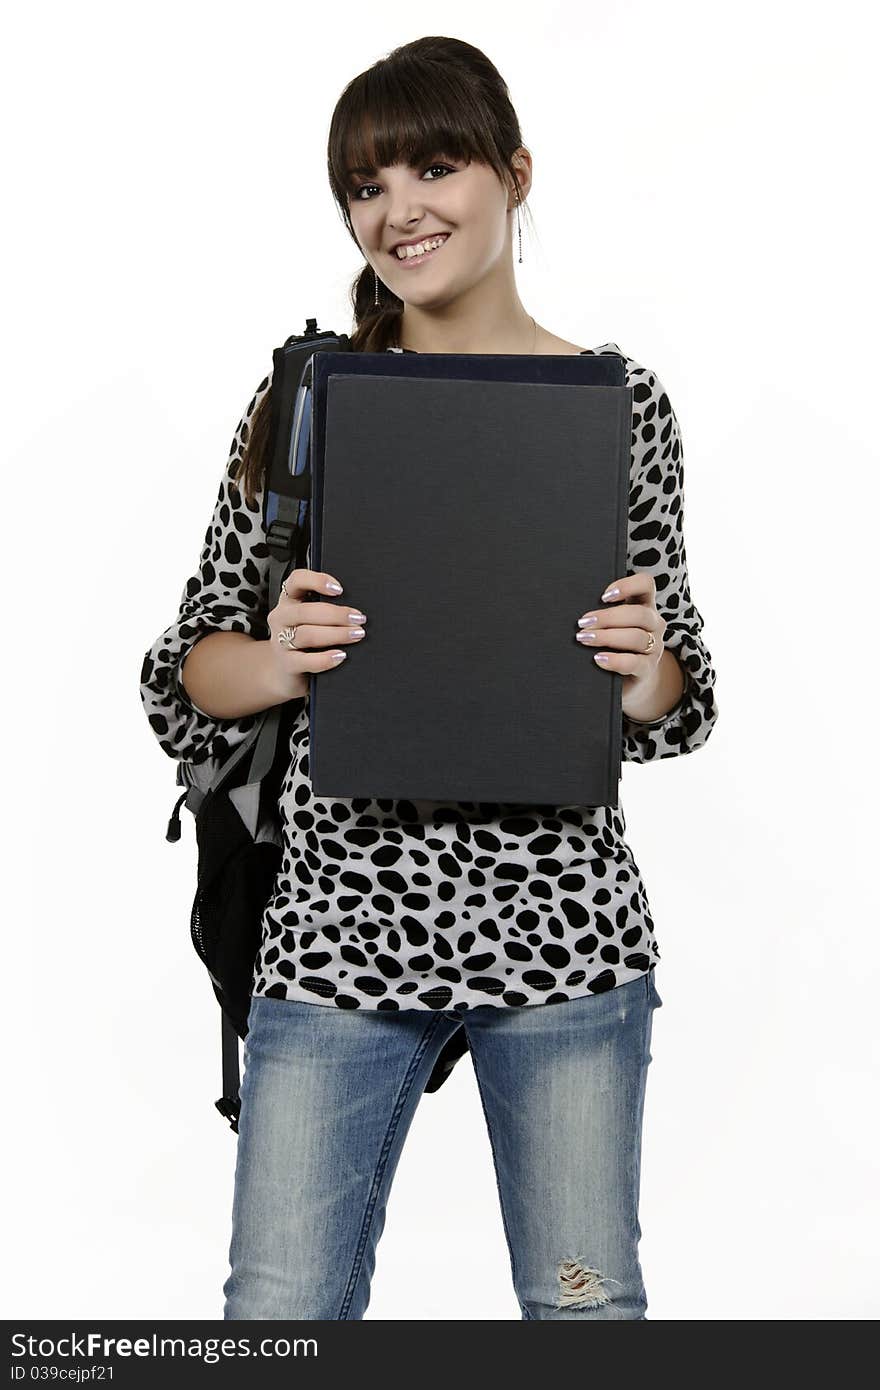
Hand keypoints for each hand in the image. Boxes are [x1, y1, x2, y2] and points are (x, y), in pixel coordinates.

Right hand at [265, 569, 366, 695]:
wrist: (285, 673)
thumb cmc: (305, 641)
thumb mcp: (313, 619)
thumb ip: (328, 609)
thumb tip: (356, 610)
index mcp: (290, 600)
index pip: (297, 580)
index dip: (317, 581)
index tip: (339, 589)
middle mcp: (282, 618)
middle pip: (305, 611)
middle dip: (336, 614)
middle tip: (358, 619)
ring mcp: (281, 641)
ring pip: (307, 634)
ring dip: (336, 634)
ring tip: (356, 635)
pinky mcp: (287, 664)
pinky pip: (306, 661)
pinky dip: (325, 659)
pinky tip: (340, 656)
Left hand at [575, 573, 665, 706]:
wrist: (627, 680)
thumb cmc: (613, 646)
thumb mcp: (610, 625)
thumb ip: (601, 615)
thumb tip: (575, 610)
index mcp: (644, 606)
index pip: (646, 584)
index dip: (627, 586)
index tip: (603, 596)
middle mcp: (654, 624)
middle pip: (639, 614)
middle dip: (608, 617)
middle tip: (583, 623)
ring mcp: (654, 647)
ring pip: (637, 637)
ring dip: (607, 636)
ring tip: (584, 639)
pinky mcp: (647, 669)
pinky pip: (634, 663)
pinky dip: (615, 660)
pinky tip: (598, 658)